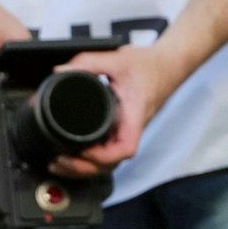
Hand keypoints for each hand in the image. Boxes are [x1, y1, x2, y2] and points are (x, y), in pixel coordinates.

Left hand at [49, 43, 184, 178]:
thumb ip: (88, 62)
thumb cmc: (149, 66)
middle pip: (112, 163)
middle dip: (85, 168)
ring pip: (109, 162)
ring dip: (86, 168)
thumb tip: (60, 71)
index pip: (125, 148)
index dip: (103, 156)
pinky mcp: (121, 130)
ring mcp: (126, 131)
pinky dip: (90, 160)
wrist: (167, 65)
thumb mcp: (118, 60)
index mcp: (134, 115)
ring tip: (61, 163)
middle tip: (60, 161)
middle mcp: (131, 128)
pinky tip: (74, 156)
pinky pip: (108, 152)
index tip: (83, 150)